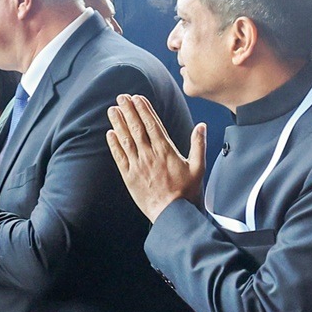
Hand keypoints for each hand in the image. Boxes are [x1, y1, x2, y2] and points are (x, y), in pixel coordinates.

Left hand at [106, 95, 205, 222]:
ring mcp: (138, 166)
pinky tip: (109, 133)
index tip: (137, 98)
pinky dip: (114, 144)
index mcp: (166, 151)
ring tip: (112, 110)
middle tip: (122, 97)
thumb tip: (202, 126)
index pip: (152, 124)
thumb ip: (199, 145)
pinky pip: (119, 158)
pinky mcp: (129, 177)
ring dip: (118, 123)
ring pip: (126, 140)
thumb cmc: (187, 193)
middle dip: (129, 111)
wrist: (173, 215)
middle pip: (137, 128)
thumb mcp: (198, 168)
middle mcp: (150, 155)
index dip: (143, 109)